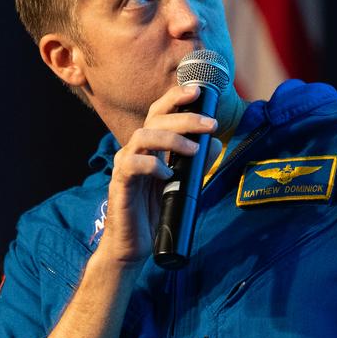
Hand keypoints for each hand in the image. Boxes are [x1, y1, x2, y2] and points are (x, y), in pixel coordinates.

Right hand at [97, 84, 219, 265]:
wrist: (133, 246)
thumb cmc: (154, 212)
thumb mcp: (183, 184)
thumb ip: (197, 162)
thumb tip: (216, 142)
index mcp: (150, 146)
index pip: (159, 112)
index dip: (176, 97)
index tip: (199, 91)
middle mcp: (135, 150)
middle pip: (155, 118)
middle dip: (185, 117)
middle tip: (211, 124)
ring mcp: (125, 165)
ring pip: (143, 136)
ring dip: (172, 139)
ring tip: (195, 150)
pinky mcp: (120, 183)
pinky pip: (132, 164)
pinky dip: (151, 165)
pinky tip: (166, 174)